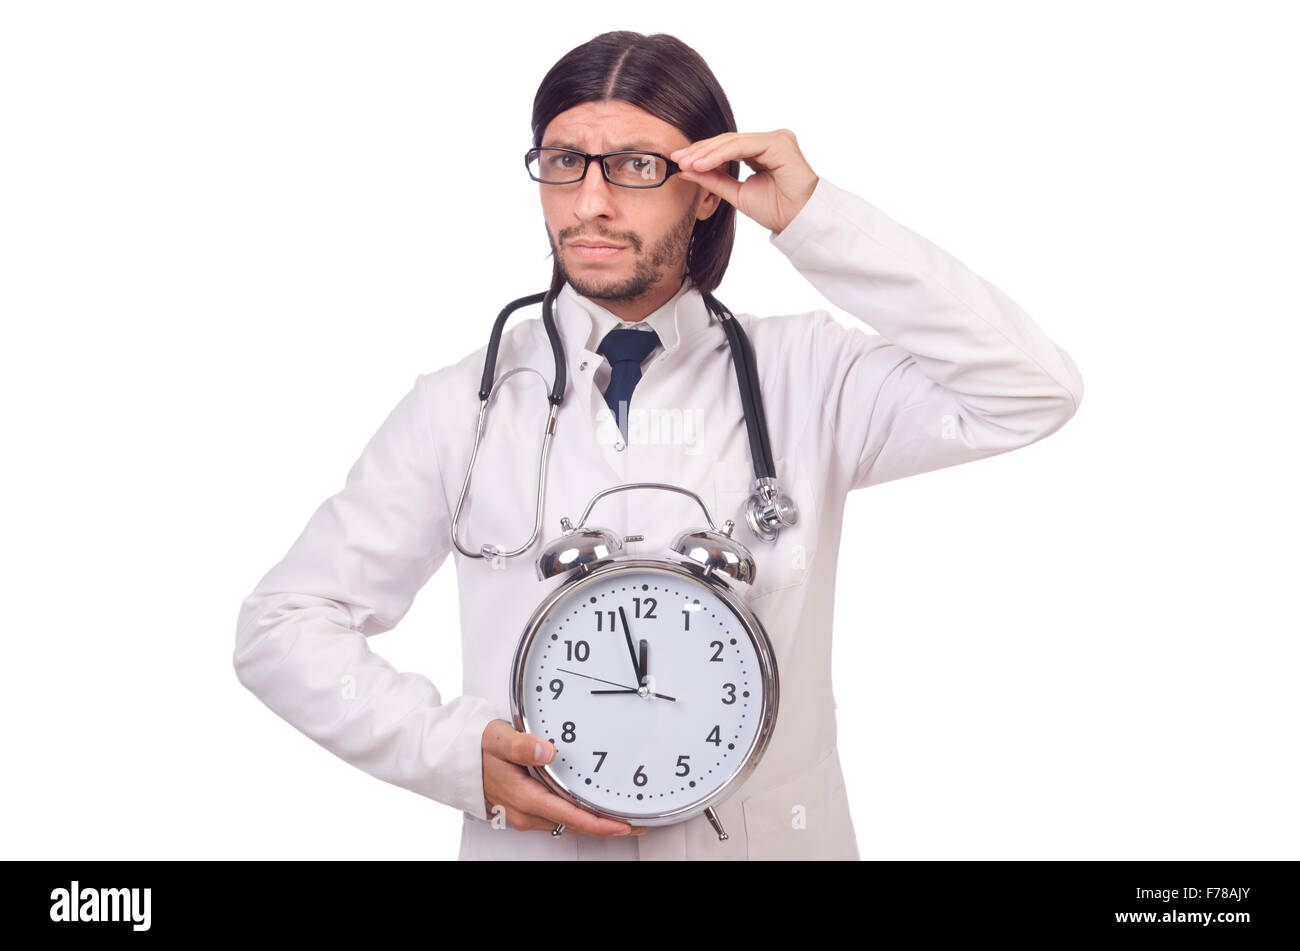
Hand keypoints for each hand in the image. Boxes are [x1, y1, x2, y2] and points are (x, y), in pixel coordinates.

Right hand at [480, 719, 646, 836]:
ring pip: (567, 823)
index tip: (626, 824)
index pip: (573, 817)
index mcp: (525, 797)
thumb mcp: (496, 738)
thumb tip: (547, 750)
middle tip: (636, 820)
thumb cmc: (475, 746)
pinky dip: (579, 815)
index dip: (602, 824)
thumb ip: (522, 744)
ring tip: (620, 815)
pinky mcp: (525, 807)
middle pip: (575, 825)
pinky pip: (558, 816)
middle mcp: (527, 811)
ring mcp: (525, 812)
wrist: (453, 757)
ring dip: (594, 821)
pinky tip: (591, 807)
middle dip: (606, 827)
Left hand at [669, 130, 818, 235]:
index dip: (702, 153)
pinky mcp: (778, 142)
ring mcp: (776, 138)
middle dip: (700, 150)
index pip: (727, 146)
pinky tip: (702, 164)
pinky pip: (743, 146)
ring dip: (707, 153)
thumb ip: (713, 179)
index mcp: (762, 150)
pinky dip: (720, 154)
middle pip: (727, 140)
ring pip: (733, 141)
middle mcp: (770, 140)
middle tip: (678, 158)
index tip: (679, 161)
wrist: (797, 221)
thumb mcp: (736, 193)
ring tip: (687, 163)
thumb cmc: (775, 210)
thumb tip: (686, 170)